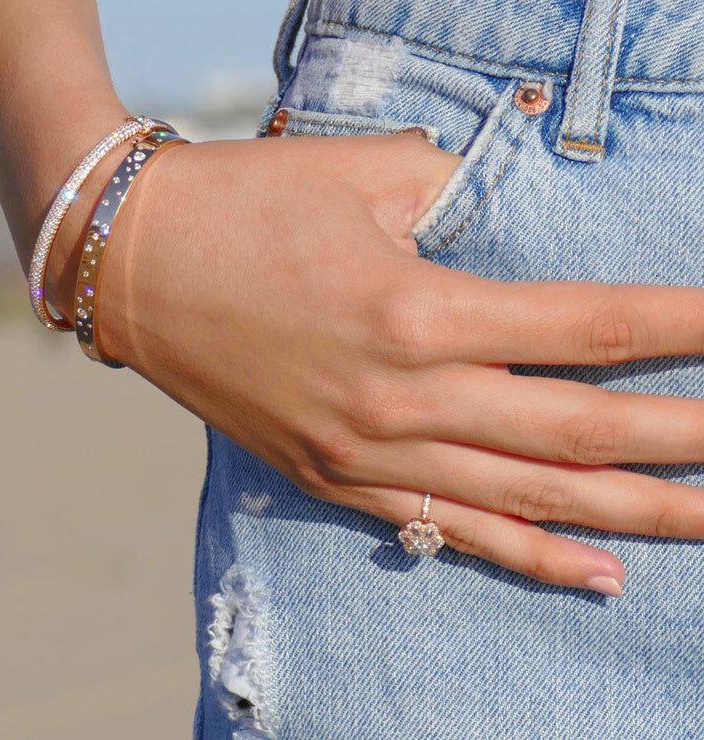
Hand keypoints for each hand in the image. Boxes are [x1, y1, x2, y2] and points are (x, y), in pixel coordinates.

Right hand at [98, 133, 703, 595]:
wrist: (136, 264)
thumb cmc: (245, 205)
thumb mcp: (363, 178)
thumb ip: (458, 199)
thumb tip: (510, 219)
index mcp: (417, 310)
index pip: (587, 327)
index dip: (681, 326)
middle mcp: (403, 398)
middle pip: (577, 429)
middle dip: (683, 438)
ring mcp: (368, 451)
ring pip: (528, 495)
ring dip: (632, 511)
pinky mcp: (335, 477)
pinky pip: (448, 528)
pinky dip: (528, 554)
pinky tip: (597, 575)